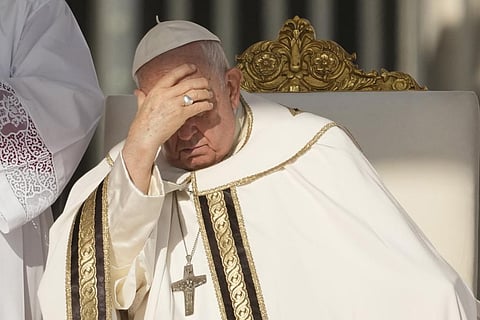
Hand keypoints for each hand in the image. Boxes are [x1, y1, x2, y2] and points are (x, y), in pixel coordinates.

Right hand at [122, 64, 212, 191]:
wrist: (145, 136)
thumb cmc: (143, 123)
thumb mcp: (140, 106)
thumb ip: (141, 97)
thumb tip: (138, 92)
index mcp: (157, 90)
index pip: (174, 74)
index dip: (185, 69)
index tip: (193, 68)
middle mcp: (167, 94)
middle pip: (189, 83)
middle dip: (201, 82)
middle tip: (207, 83)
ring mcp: (175, 104)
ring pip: (196, 93)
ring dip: (205, 93)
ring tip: (210, 95)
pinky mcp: (181, 114)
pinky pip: (197, 106)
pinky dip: (205, 105)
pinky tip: (209, 106)